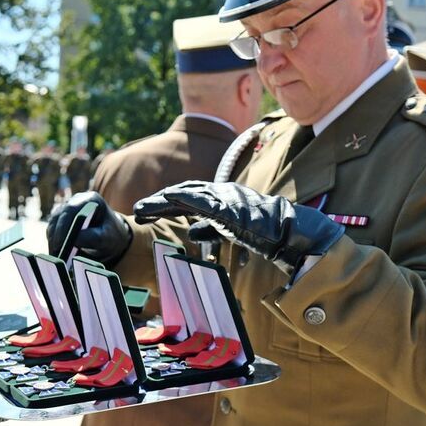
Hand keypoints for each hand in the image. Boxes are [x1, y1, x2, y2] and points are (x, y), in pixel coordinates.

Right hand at [45, 191, 131, 264]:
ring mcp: (67, 209)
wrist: (111, 237)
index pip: (71, 209)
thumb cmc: (111, 236)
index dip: (63, 226)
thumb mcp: (108, 238)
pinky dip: (53, 242)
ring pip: (52, 223)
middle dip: (56, 236)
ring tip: (56, 257)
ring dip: (52, 240)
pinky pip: (52, 230)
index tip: (61, 244)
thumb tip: (75, 239)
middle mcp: (76, 201)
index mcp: (90, 200)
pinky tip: (56, 254)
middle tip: (56, 254)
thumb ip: (94, 237)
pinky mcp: (60, 219)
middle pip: (59, 216)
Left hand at [133, 181, 342, 272]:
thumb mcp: (229, 229)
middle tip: (137, 211)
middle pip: (183, 193)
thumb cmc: (262, 230)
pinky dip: (186, 198)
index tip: (144, 213)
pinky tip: (170, 199)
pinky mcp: (232, 207)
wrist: (288, 230)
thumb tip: (192, 232)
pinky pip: (205, 201)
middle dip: (158, 201)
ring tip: (144, 209)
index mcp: (218, 199)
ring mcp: (226, 198)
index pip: (186, 198)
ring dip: (165, 200)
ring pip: (190, 194)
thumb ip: (211, 228)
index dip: (164, 204)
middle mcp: (220, 193)